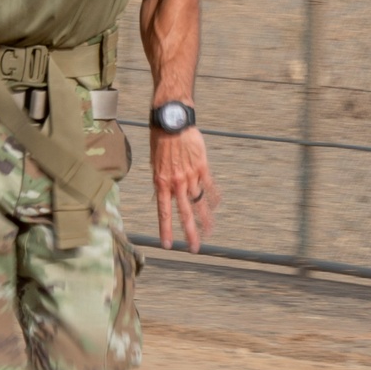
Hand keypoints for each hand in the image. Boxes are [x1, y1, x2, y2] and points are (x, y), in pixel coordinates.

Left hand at [151, 124, 220, 252]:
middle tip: (193, 248)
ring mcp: (191, 176)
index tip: (167, 245)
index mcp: (161, 183)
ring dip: (204, 220)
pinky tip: (216, 207)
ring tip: (208, 233)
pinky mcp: (202, 167)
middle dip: (189, 233)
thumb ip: (161, 181)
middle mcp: (177, 183)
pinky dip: (213, 197)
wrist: (171, 121)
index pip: (164, 212)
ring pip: (199, 203)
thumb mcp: (154, 164)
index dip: (165, 230)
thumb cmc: (160, 141)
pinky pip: (209, 186)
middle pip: (185, 213)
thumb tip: (164, 195)